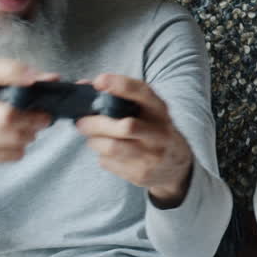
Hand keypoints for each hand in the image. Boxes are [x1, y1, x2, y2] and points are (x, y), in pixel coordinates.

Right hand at [0, 59, 57, 194]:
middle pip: (8, 116)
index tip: (37, 80)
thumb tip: (52, 78)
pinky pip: (11, 154)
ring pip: (14, 139)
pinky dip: (19, 150)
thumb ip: (16, 77)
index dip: (17, 73)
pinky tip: (13, 145)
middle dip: (33, 119)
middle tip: (44, 119)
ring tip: (28, 132)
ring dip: (29, 136)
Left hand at [75, 74, 192, 206]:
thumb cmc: (153, 130)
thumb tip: (85, 85)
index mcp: (160, 111)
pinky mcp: (141, 174)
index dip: (121, 85)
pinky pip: (109, 163)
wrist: (175, 165)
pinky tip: (107, 153)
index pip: (143, 94)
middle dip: (97, 124)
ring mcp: (152, 157)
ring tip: (93, 138)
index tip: (100, 81)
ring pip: (113, 147)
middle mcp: (160, 133)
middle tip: (81, 122)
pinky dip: (102, 156)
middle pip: (127, 127)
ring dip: (95, 141)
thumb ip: (120, 97)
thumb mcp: (147, 111)